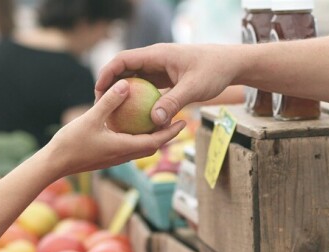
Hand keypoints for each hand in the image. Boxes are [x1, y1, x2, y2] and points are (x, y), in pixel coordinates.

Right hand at [46, 79, 186, 178]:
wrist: (54, 164)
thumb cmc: (71, 143)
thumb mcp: (91, 118)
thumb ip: (109, 102)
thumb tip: (126, 84)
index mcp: (124, 148)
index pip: (155, 142)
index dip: (171, 132)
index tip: (183, 122)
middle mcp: (123, 155)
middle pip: (152, 146)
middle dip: (166, 135)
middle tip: (177, 120)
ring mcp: (115, 158)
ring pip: (140, 147)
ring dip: (152, 137)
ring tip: (159, 121)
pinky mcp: (107, 157)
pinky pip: (128, 146)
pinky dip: (136, 137)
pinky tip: (132, 124)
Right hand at [96, 43, 240, 127]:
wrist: (230, 64)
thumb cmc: (214, 71)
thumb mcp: (193, 88)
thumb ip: (173, 103)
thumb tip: (154, 121)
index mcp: (157, 55)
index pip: (123, 60)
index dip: (107, 74)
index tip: (98, 91)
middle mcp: (155, 60)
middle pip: (124, 70)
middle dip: (110, 86)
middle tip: (100, 106)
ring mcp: (160, 69)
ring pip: (134, 80)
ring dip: (123, 94)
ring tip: (113, 113)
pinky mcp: (165, 78)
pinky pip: (146, 88)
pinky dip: (138, 100)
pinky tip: (134, 118)